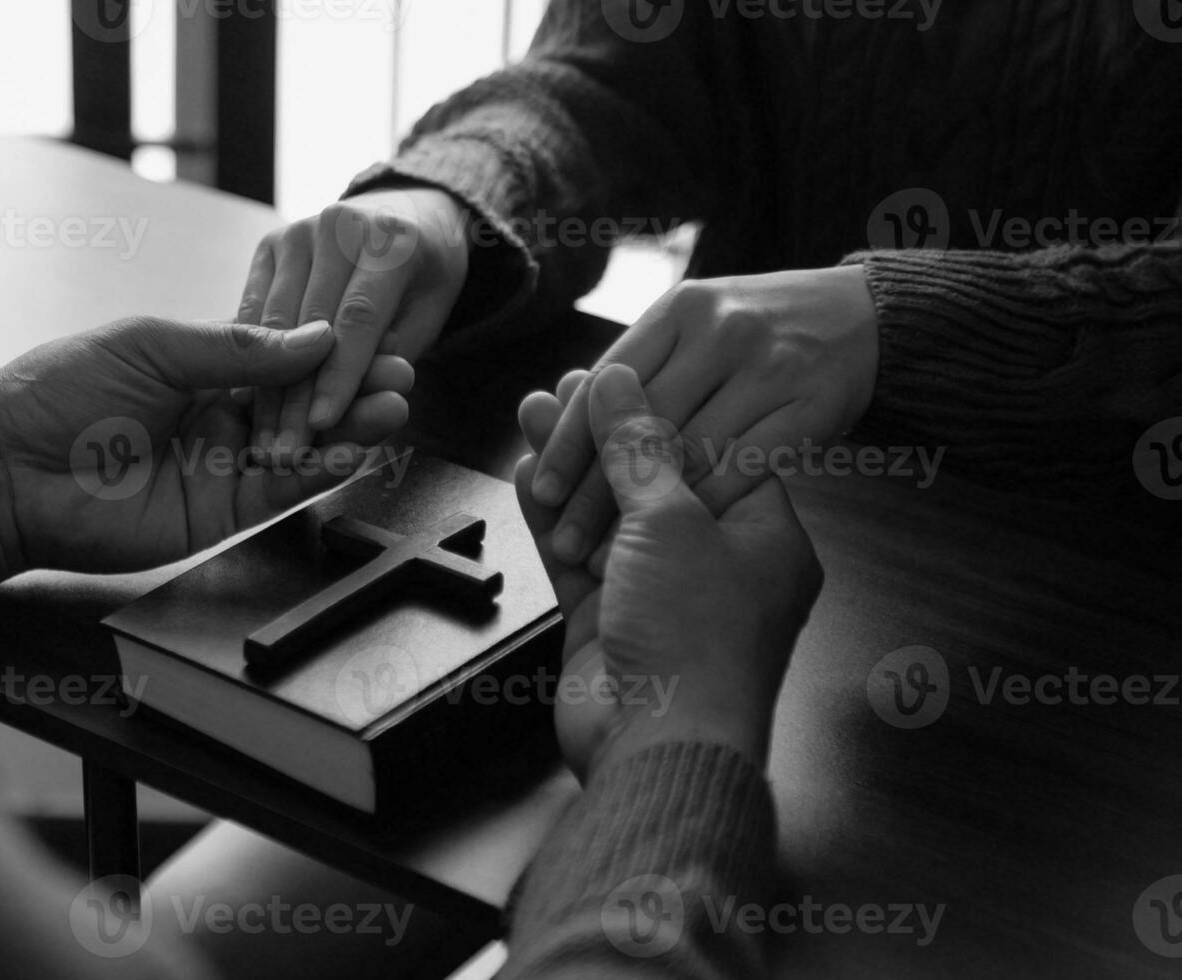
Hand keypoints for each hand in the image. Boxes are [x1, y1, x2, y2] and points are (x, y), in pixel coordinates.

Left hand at [0, 316, 411, 579]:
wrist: (5, 471)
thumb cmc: (56, 394)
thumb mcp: (152, 345)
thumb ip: (235, 348)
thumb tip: (310, 338)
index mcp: (198, 369)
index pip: (280, 360)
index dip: (326, 352)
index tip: (371, 337)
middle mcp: (216, 419)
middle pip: (302, 404)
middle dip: (353, 389)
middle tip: (401, 373)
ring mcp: (220, 468)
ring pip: (301, 447)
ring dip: (351, 428)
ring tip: (396, 405)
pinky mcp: (218, 514)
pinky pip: (280, 490)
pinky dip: (321, 469)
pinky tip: (359, 447)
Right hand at [238, 186, 469, 458]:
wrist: (403, 213)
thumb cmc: (423, 278)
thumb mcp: (427, 315)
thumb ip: (393, 351)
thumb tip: (359, 397)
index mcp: (390, 240)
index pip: (359, 319)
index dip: (340, 375)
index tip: (323, 425)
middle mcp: (339, 226)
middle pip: (310, 324)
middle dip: (297, 394)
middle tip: (287, 450)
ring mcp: (298, 232)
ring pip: (274, 321)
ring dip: (265, 385)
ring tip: (263, 438)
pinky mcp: (270, 245)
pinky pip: (253, 309)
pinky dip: (248, 356)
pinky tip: (242, 401)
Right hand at [516, 365, 823, 778]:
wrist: (659, 743)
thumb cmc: (696, 638)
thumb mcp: (672, 520)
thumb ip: (637, 448)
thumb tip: (617, 383)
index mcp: (763, 535)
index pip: (713, 451)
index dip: (663, 410)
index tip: (621, 373)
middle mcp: (714, 563)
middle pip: (653, 480)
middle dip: (605, 434)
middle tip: (565, 388)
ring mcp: (657, 595)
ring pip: (607, 515)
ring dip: (569, 468)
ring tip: (531, 413)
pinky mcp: (608, 622)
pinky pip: (575, 558)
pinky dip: (550, 519)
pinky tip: (524, 474)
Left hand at [529, 265, 878, 563]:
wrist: (867, 314)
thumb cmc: (762, 331)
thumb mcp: (697, 326)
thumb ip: (644, 368)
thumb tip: (566, 410)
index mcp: (681, 310)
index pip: (609, 382)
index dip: (571, 439)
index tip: (543, 488)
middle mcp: (723, 331)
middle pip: (643, 423)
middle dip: (598, 490)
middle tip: (567, 537)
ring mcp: (772, 367)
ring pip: (692, 451)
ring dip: (646, 513)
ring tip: (607, 555)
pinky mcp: (814, 405)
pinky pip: (748, 466)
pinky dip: (707, 507)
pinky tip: (676, 541)